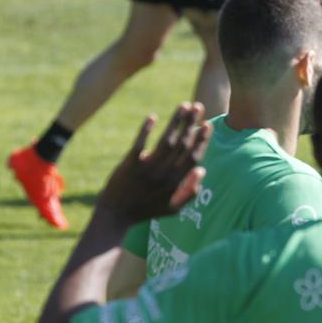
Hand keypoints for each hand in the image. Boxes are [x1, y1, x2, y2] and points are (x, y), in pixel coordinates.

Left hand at [96, 103, 210, 222]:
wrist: (114, 216)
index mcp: (175, 184)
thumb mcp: (172, 209)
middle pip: (182, 144)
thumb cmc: (145, 211)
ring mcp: (147, 170)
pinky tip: (153, 116)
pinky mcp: (130, 165)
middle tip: (198, 106)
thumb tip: (202, 170)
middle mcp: (164, 175)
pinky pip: (140, 144)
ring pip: (166, 140)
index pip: (193, 157)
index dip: (201, 140)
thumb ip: (189, 192)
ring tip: (184, 105)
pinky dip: (146, 130)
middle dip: (191, 124)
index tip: (207, 125)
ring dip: (176, 121)